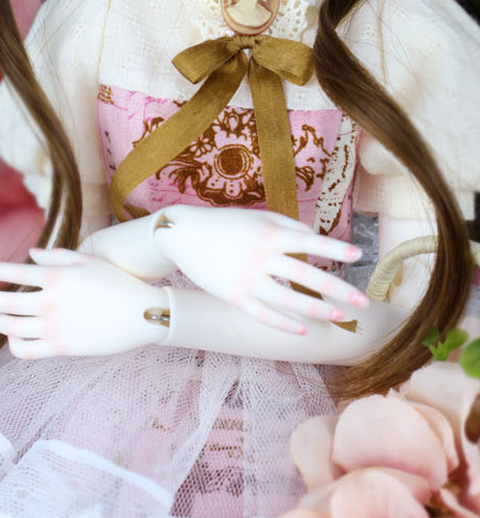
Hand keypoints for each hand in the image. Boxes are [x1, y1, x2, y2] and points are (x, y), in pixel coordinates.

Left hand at [0, 248, 169, 358]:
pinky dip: (13, 344)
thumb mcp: (87, 260)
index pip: (11, 273)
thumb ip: (56, 256)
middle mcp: (50, 303)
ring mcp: (53, 328)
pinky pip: (26, 350)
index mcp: (55, 278)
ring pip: (10, 328)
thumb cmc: (115, 281)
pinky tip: (9, 337)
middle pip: (2, 303)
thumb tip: (30, 255)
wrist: (141, 314)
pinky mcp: (60, 348)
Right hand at [153, 205, 367, 334]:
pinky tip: (304, 329)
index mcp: (269, 233)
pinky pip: (264, 315)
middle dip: (336, 289)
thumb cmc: (226, 223)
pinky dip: (285, 324)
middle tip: (362, 301)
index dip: (334, 249)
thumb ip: (289, 226)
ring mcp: (247, 279)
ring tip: (339, 316)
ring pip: (288, 300)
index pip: (308, 241)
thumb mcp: (259, 217)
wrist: (184, 235)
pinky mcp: (234, 297)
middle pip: (305, 275)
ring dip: (316, 309)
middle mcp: (260, 256)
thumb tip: (314, 238)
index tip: (358, 256)